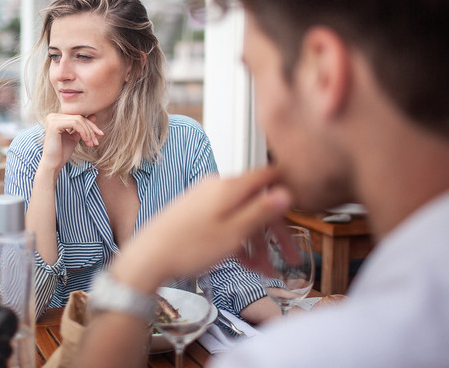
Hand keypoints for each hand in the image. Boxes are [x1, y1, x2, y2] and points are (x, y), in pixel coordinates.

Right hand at [40, 113, 103, 170]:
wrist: (53, 164)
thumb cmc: (62, 152)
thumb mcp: (75, 137)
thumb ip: (82, 126)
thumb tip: (94, 115)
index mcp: (56, 118)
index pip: (78, 117)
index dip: (91, 125)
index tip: (100, 134)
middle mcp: (53, 116)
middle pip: (79, 117)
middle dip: (91, 129)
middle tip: (96, 141)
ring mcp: (53, 119)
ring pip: (78, 120)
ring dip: (88, 132)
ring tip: (91, 143)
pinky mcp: (54, 124)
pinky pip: (75, 124)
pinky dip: (84, 132)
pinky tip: (86, 141)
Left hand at [111, 167, 294, 292]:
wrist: (147, 257)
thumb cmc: (188, 247)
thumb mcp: (233, 233)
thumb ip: (260, 211)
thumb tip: (286, 191)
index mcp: (228, 187)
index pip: (267, 176)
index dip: (287, 190)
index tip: (301, 207)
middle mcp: (215, 187)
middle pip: (256, 201)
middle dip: (274, 231)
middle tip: (291, 257)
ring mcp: (203, 200)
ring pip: (240, 216)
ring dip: (257, 242)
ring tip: (264, 271)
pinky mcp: (194, 213)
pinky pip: (224, 222)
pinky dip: (237, 240)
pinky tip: (244, 263)